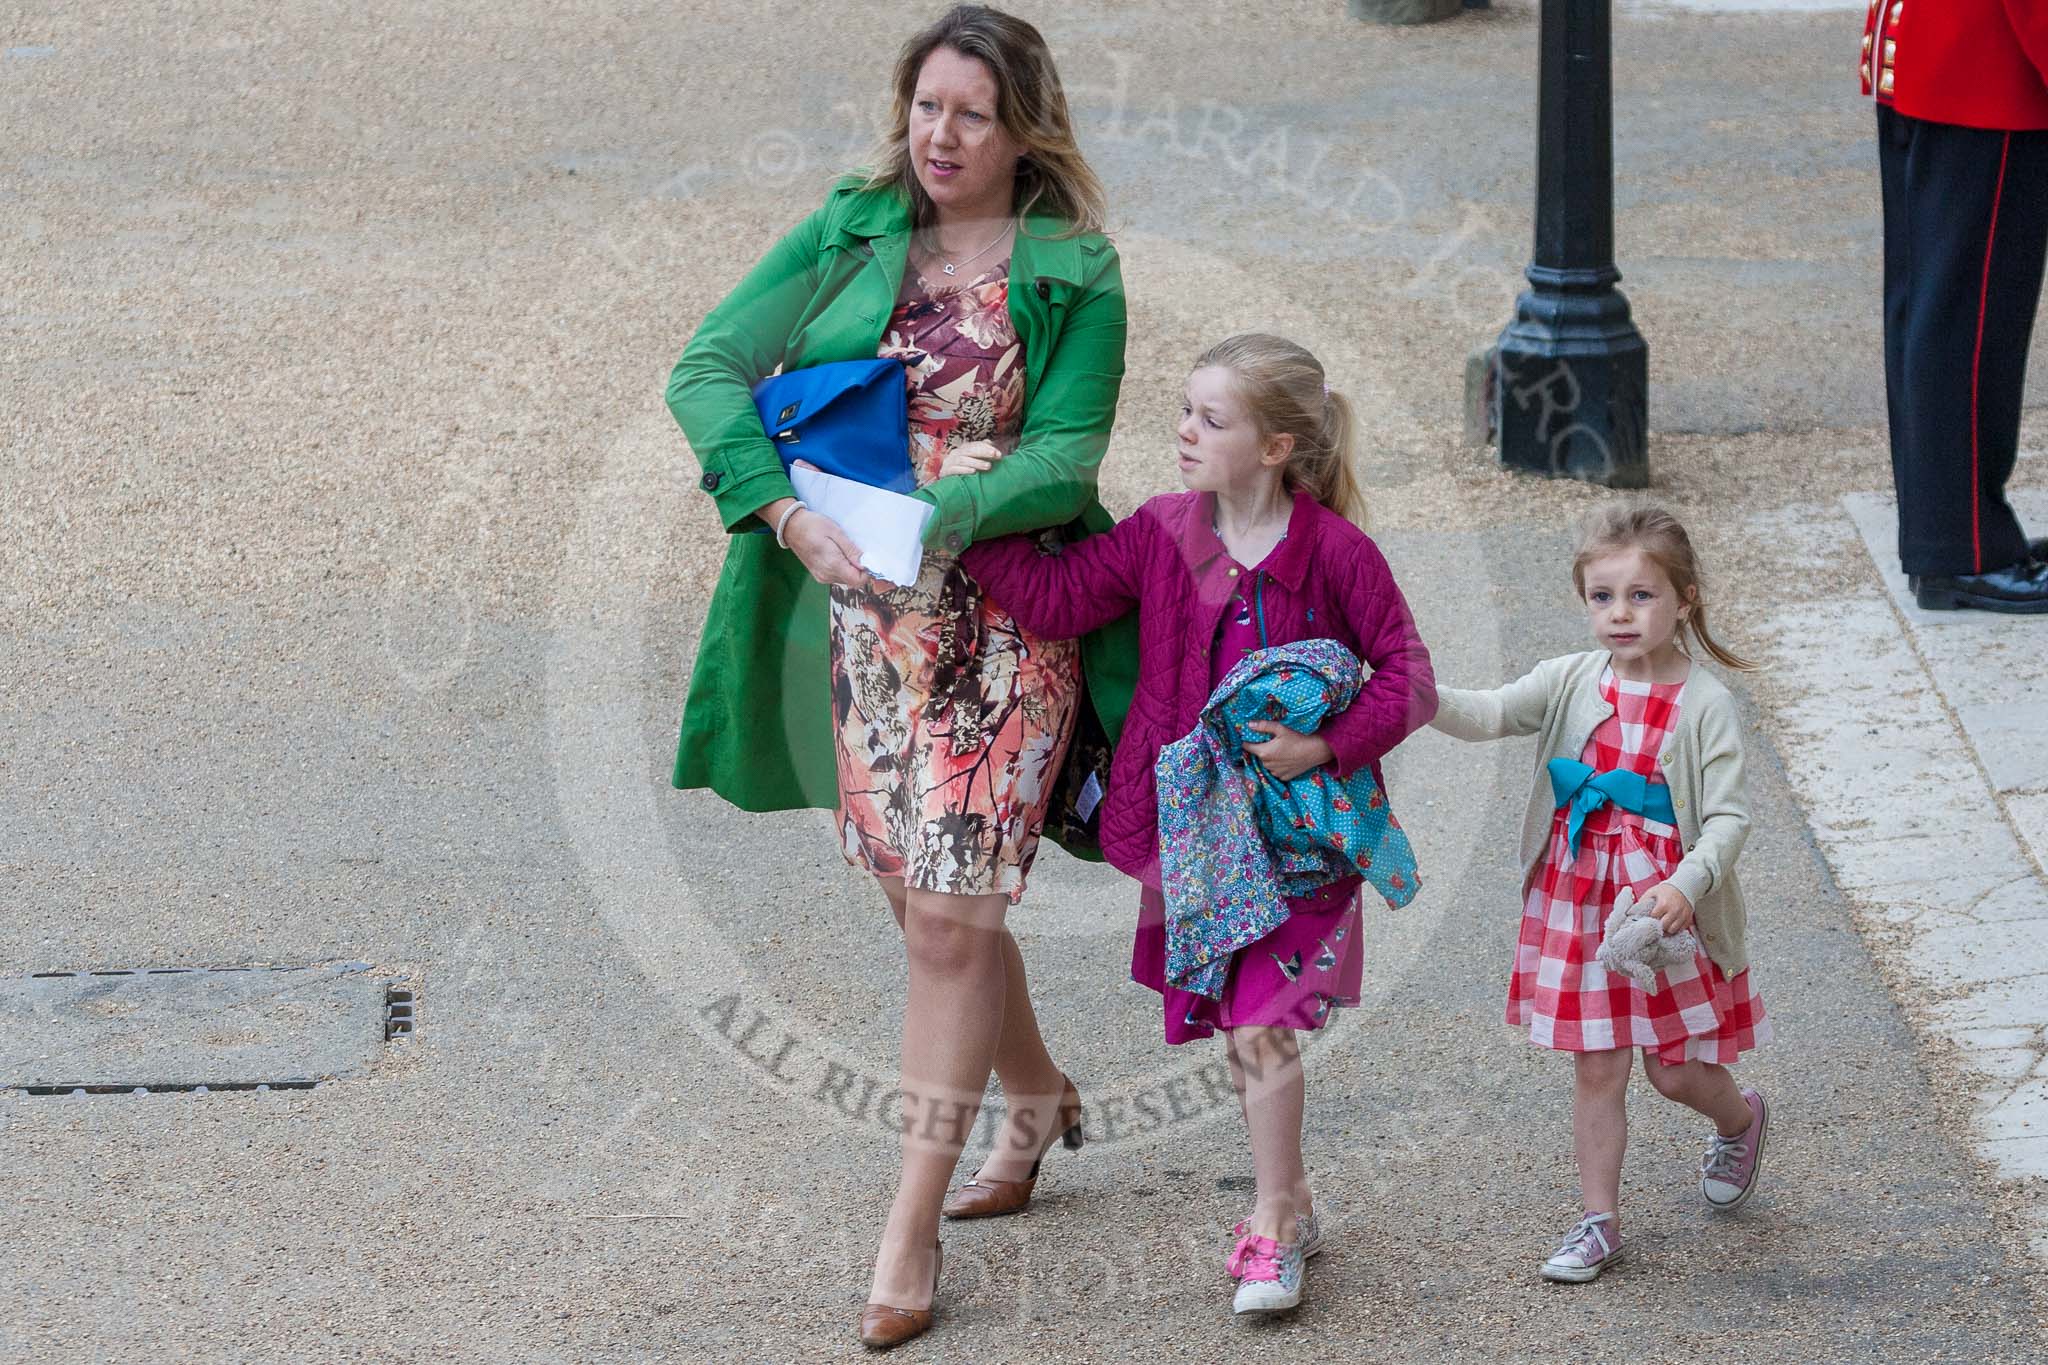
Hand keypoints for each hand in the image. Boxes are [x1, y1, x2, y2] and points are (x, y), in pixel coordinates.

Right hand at [774, 467, 867, 588]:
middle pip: (853, 581)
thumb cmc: (813, 525)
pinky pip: (837, 576)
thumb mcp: (836, 533)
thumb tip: (866, 564)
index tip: (867, 558)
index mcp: (832, 565)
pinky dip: (842, 568)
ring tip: (843, 549)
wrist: (791, 526)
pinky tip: (837, 554)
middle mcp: (826, 575)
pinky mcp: (819, 575)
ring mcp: (821, 577)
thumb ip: (851, 551)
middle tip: (854, 549)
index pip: (858, 581)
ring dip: (850, 568)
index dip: (867, 572)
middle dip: (859, 568)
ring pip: (846, 579)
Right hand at [937, 440, 1003, 478]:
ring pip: (963, 459)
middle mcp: (956, 453)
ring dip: (976, 462)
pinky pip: (954, 469)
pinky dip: (964, 470)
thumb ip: (980, 452)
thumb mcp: (972, 461)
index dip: (987, 448)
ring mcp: (949, 462)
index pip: (975, 445)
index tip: (999, 454)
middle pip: (970, 450)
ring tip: (988, 466)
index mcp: (963, 449)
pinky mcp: (945, 472)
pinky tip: (973, 472)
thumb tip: (989, 442)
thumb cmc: (961, 471)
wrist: (945, 485)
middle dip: (983, 452)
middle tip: (995, 456)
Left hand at [1241, 721, 1333, 781]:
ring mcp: (1275, 772)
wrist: (1314, 751)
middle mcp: (1267, 764)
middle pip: (1259, 755)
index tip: (1251, 738)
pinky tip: (1287, 759)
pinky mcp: (1283, 777)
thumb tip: (1249, 724)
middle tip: (1274, 743)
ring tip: (1282, 751)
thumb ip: (1263, 726)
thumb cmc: (1297, 738)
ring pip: (1268, 764)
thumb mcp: (1280, 729)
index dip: (1248, 741)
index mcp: (1264, 752)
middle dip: (1263, 749)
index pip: (1247, 747)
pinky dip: (1279, 766)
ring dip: (1271, 758)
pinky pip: (1276, 771)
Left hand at [1638, 882, 1695, 934]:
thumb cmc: (1665, 890)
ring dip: (1667, 930)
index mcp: (1663, 904)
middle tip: (1654, 927)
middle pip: (1664, 926)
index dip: (1649, 921)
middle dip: (1658, 928)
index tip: (1647, 921)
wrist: (1683, 886)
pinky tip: (1671, 926)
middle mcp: (1674, 910)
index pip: (1654, 918)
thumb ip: (1643, 901)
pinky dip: (1676, 929)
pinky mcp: (1688, 918)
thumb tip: (1634, 912)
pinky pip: (1682, 929)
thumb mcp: (1652, 892)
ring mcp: (1683, 914)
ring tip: (1662, 928)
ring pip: (1673, 930)